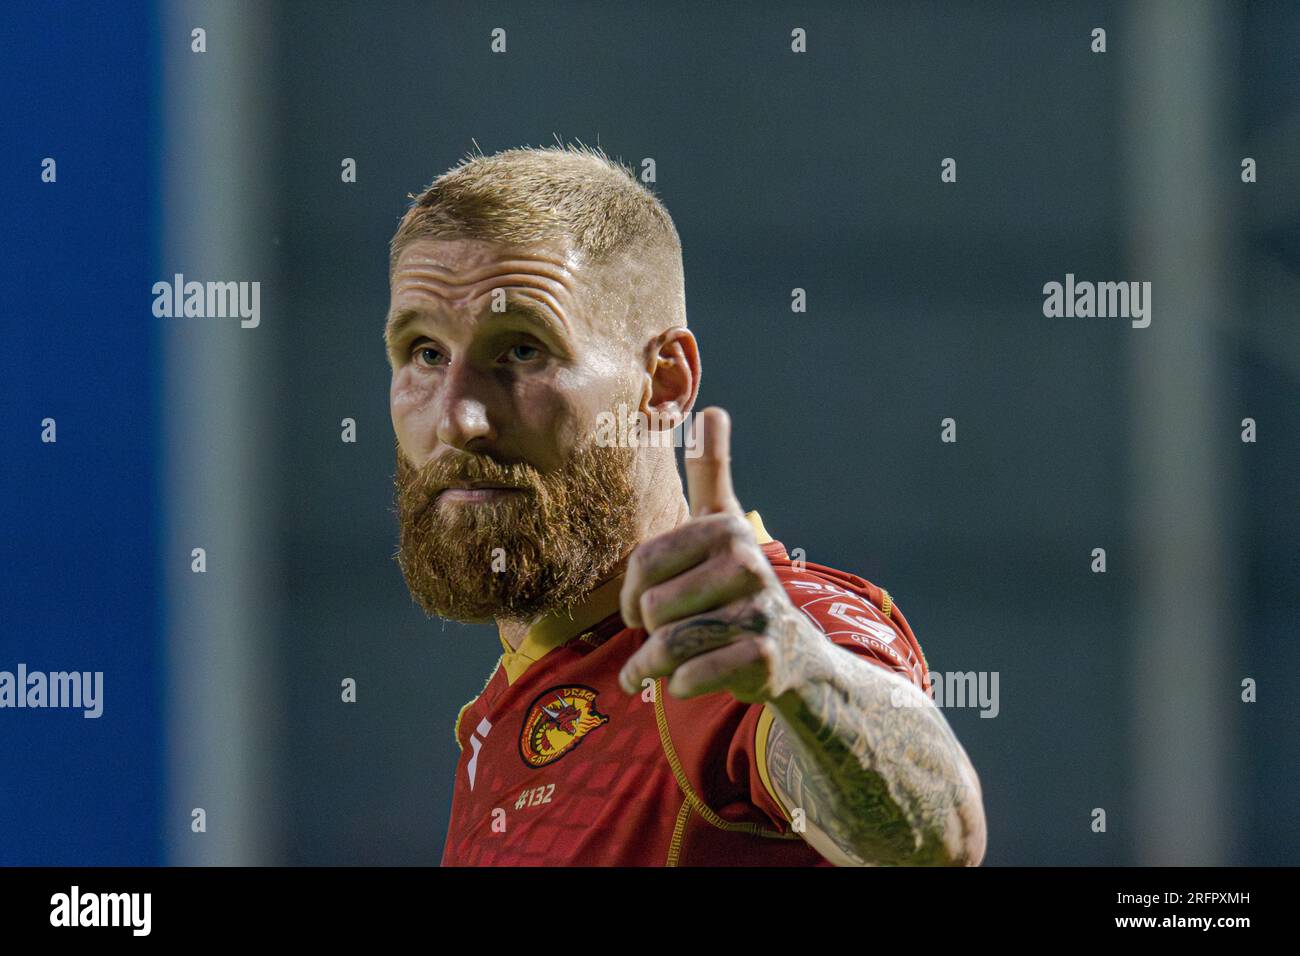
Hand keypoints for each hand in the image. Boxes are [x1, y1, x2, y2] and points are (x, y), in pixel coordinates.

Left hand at [617, 407, 818, 702]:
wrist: (793, 653)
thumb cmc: (737, 584)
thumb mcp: (722, 524)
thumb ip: (710, 471)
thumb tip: (712, 409)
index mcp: (725, 529)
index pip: (641, 564)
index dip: (631, 593)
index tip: (642, 604)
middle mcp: (747, 563)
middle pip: (651, 607)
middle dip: (647, 631)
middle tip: (663, 634)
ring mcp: (758, 612)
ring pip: (668, 645)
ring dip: (653, 665)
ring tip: (654, 669)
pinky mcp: (763, 657)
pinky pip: (690, 676)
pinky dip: (677, 685)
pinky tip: (682, 683)